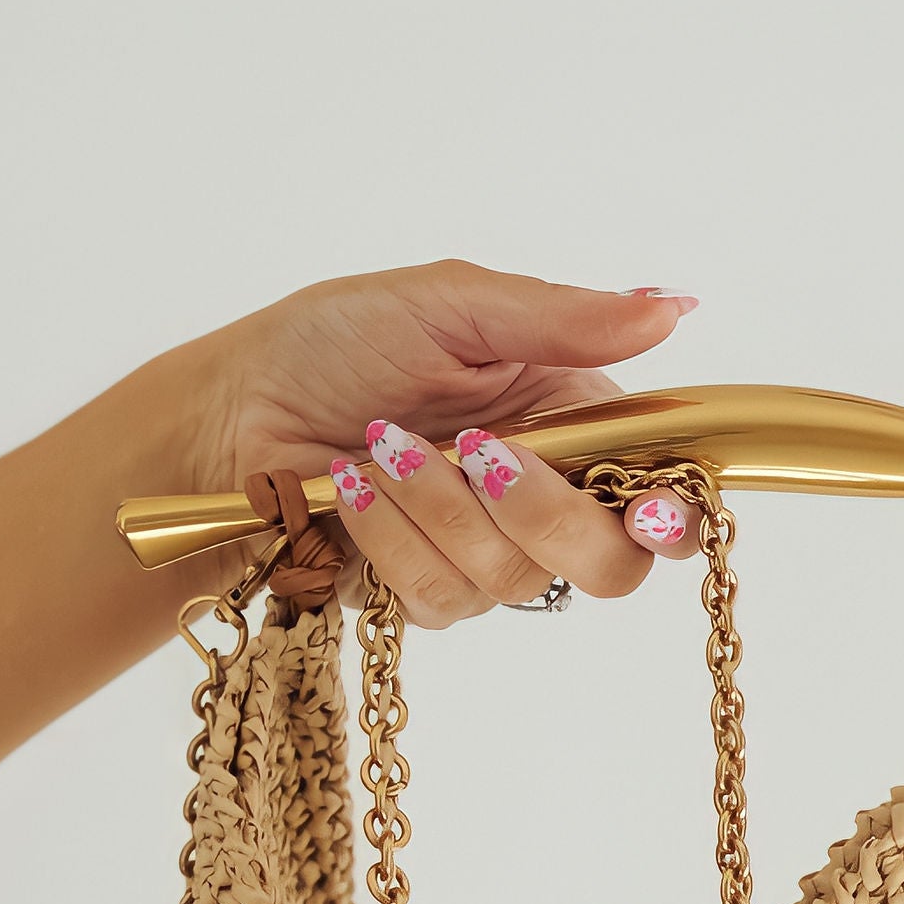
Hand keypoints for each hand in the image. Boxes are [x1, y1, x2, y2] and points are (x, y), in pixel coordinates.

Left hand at [175, 259, 702, 624]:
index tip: (649, 509)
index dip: (671, 512)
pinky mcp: (425, 594)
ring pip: (515, 579)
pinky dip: (393, 538)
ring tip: (380, 446)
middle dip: (544, 512)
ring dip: (440, 509)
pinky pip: (441, 597)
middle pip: (609, 563)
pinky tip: (353, 489)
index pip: (660, 488)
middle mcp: (544, 495)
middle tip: (479, 450)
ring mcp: (486, 554)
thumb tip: (670, 308)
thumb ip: (563, 319)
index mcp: (574, 420)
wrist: (232, 409)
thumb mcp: (452, 306)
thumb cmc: (334, 342)